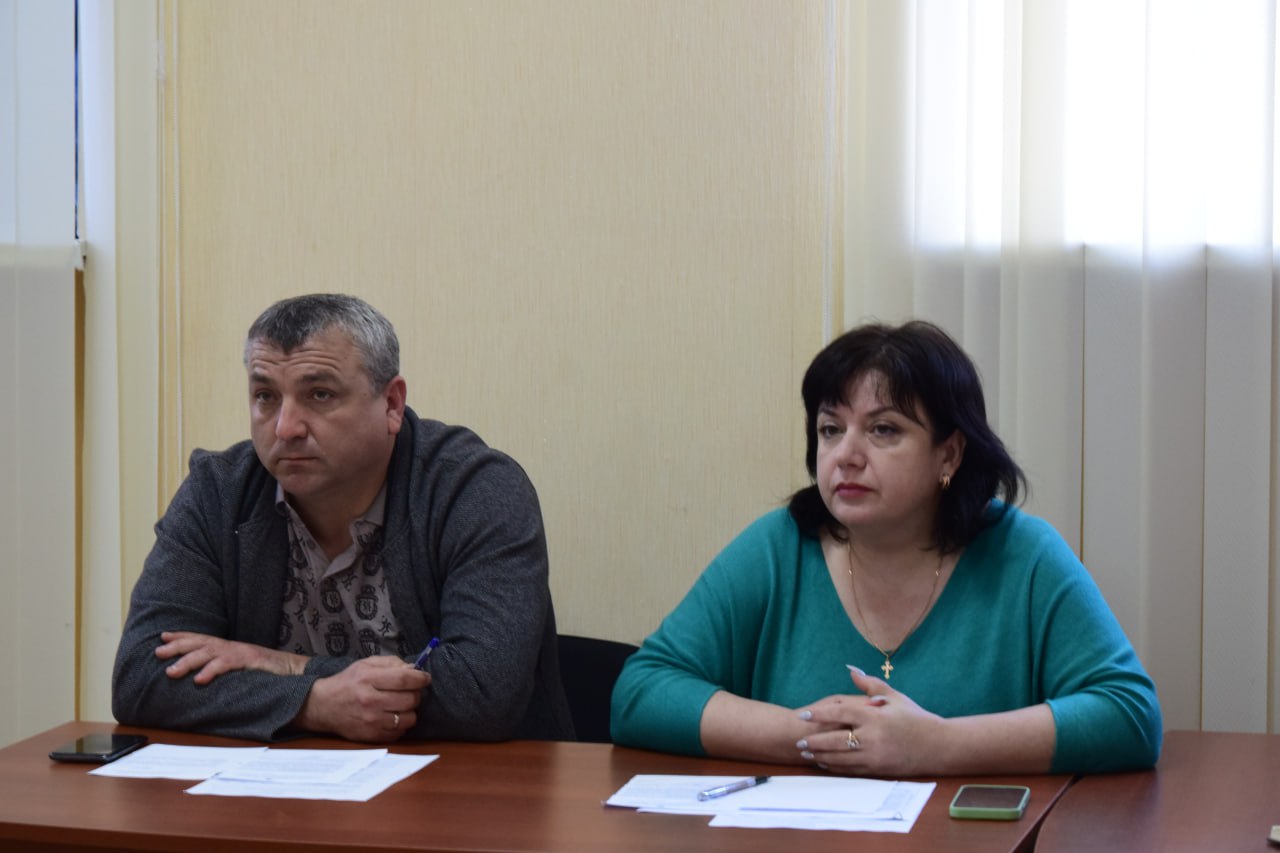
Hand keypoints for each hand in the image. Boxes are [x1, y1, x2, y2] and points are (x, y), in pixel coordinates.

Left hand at [156, 631, 307, 684]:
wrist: (297, 671)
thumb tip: (205, 677)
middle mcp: (233, 646)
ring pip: (209, 653)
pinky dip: (212, 670)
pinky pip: (228, 664)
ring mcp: (241, 652)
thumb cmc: (270, 673)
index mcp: (230, 647)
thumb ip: (226, 668)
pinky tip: (199, 679)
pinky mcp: (250, 661)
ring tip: (171, 671)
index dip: (183, 637)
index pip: (202, 638)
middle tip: (158, 652)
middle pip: (201, 643)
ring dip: (188, 661)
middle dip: (178, 646)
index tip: (163, 637)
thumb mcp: (243, 668)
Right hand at [294, 656, 431, 742]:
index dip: (420, 678)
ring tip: (401, 705)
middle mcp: (370, 701)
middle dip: (416, 694)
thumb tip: (414, 669)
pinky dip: (401, 725)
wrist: (323, 706)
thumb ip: (391, 663)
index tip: (425, 678)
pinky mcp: (371, 736)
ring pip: (409, 718)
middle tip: (411, 691)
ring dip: (410, 711)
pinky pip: (399, 733)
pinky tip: (393, 716)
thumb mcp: (366, 664)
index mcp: (368, 679)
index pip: (404, 679)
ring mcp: (371, 721)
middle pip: (410, 699)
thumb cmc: (348, 682)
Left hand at [793, 666, 946, 776]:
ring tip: (805, 753)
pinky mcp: (878, 770)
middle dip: (814, 741)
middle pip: (834, 740)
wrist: (939, 746)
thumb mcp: (895, 697)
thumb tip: (851, 669)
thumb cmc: (916, 718)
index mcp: (875, 717)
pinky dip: (835, 767)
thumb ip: (870, 685)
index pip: (840, 713)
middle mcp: (872, 738)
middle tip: (798, 740)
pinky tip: (824, 763)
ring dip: (820, 756)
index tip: (803, 715)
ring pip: (840, 758)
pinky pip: (850, 770)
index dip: (819, 714)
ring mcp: (875, 756)